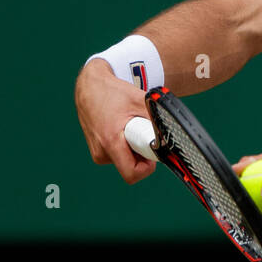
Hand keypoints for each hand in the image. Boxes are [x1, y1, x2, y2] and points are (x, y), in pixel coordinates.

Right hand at [75, 59, 156, 183]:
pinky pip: (118, 156)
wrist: (89, 87)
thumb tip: (172, 132)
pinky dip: (125, 146)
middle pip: (131, 167)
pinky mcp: (97, 151)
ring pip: (125, 161)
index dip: (147, 167)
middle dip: (141, 153)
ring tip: (129, 126)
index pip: (132, 174)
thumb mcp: (139, 101)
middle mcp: (101, 152)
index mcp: (110, 142)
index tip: (152, 151)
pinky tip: (121, 129)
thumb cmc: (113, 92)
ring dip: (133, 148)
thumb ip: (156, 118)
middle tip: (142, 132)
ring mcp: (97, 153)